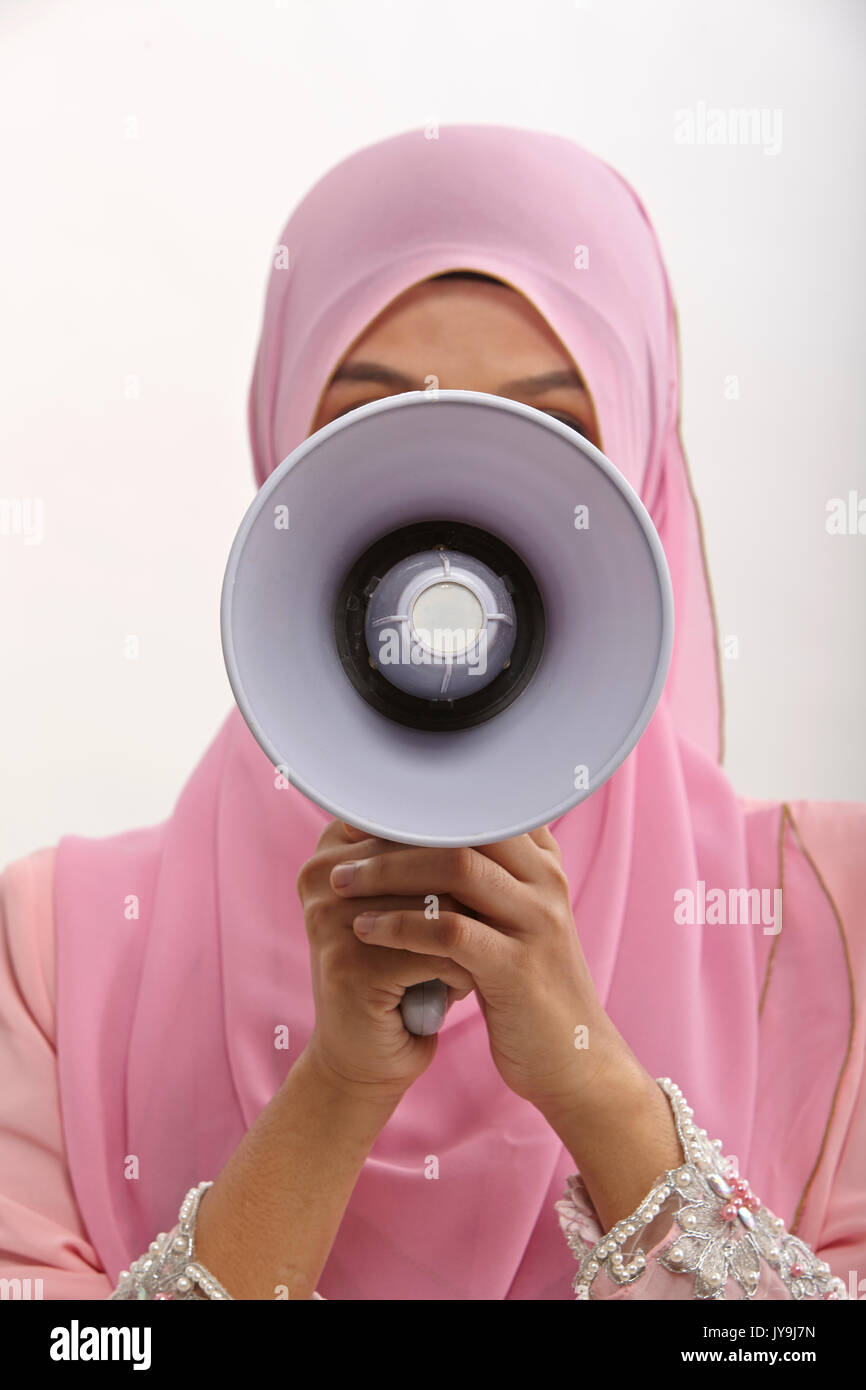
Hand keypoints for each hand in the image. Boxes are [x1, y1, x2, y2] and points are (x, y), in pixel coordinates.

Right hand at [295, 818, 475, 1104]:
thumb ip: (435, 852)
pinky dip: (464, 970)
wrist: (371, 1055)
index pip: (419, 824)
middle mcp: (322, 876)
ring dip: (474, 933)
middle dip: (472, 895)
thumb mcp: (413, 905)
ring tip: (475, 956)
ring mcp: (330, 919)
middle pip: (430, 857)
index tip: (489, 877)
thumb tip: (498, 805)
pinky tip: (463, 985)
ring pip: (439, 902)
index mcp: (333, 849)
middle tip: (491, 922)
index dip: (465, 847)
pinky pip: (436, 949)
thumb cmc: (405, 970)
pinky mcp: (349, 965)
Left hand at [331, 824, 630, 1120]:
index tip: (365, 808)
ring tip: (341, 884)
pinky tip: (365, 930)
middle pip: (463, 826)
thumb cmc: (525, 981)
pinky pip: (450, 932)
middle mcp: (546, 880)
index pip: (475, 806)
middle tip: (342, 840)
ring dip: (388, 872)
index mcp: (541, 860)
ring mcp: (537, 921)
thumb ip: (486, 871)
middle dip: (394, 830)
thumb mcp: (514, 915)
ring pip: (457, 869)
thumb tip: (415, 831)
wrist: (571, 1056)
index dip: (417, 803)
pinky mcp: (518, 968)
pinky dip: (400, 925)